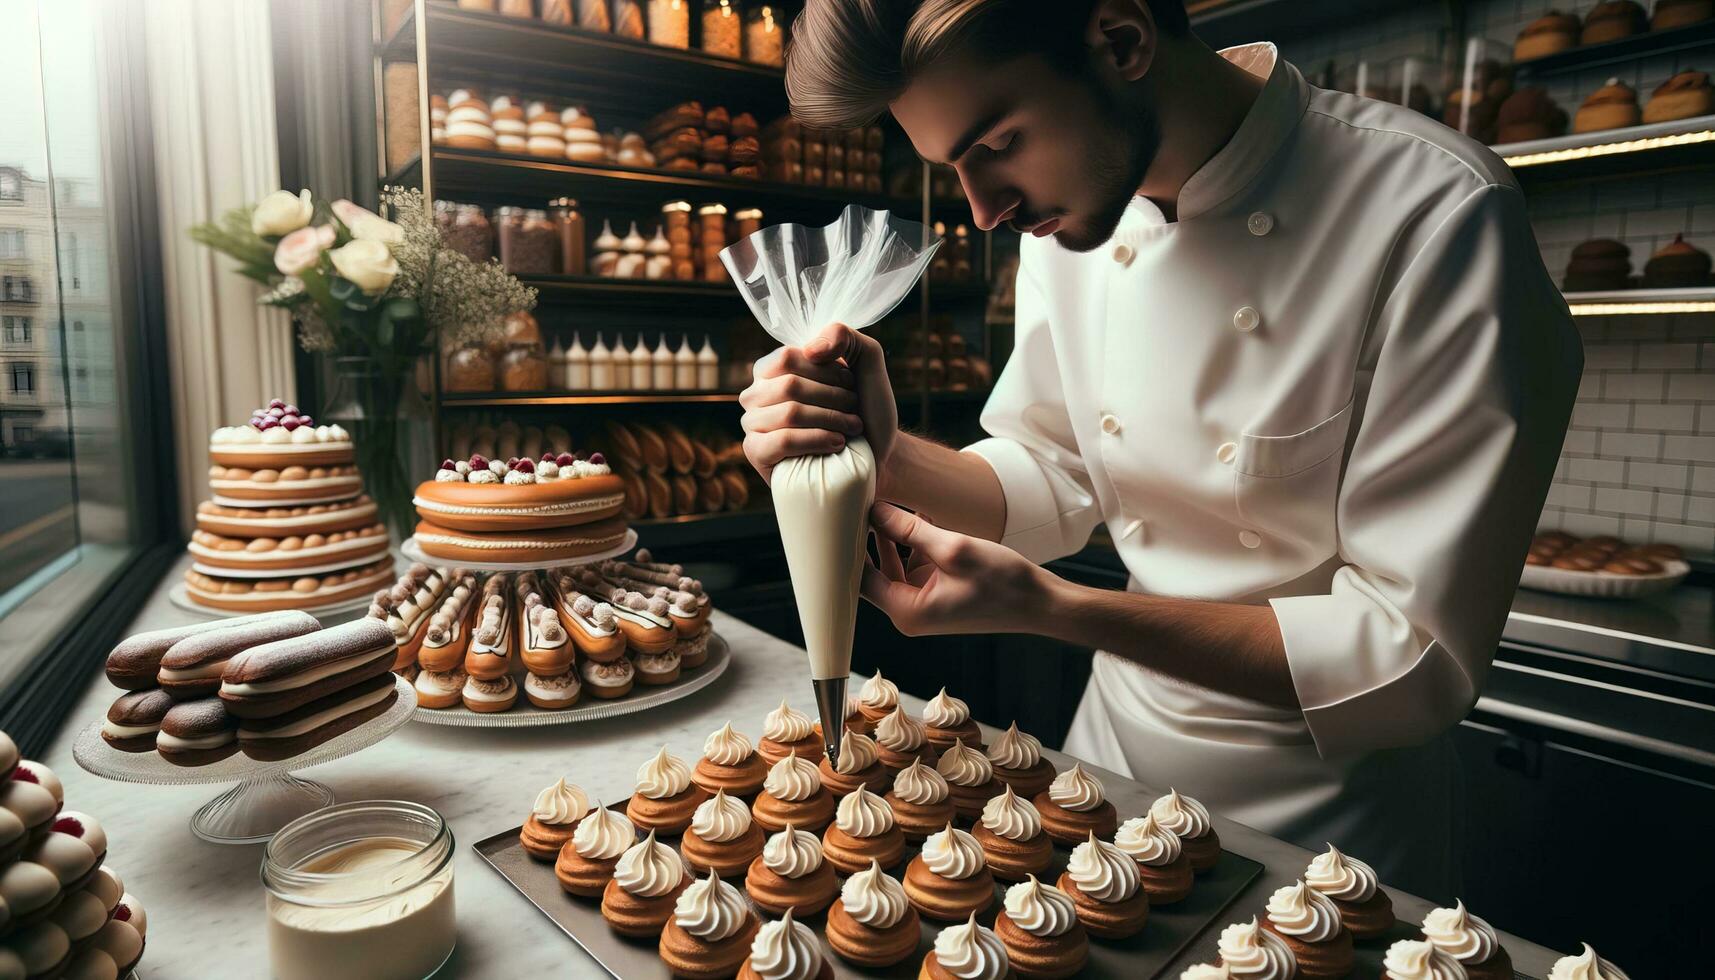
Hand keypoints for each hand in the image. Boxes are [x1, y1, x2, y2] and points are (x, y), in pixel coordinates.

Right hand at [739, 323, 896, 484]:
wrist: (876, 454)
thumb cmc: (866, 408)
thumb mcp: (866, 361)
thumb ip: (844, 336)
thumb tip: (811, 349)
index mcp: (773, 368)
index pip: (788, 357)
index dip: (827, 370)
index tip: (851, 383)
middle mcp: (757, 393)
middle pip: (790, 385)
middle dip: (834, 398)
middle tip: (854, 409)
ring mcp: (753, 424)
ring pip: (790, 413)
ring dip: (832, 420)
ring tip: (852, 427)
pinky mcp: (757, 453)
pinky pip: (783, 441)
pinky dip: (817, 440)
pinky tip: (837, 444)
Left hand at [862, 502, 1053, 635]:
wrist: (1039, 603)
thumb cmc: (1001, 581)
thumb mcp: (953, 548)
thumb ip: (909, 530)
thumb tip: (875, 510)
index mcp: (906, 611)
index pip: (858, 579)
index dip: (848, 547)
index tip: (841, 517)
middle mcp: (908, 613)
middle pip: (872, 572)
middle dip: (866, 539)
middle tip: (857, 505)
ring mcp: (922, 604)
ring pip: (892, 567)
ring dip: (892, 538)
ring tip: (884, 503)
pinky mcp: (936, 594)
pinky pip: (913, 567)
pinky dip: (913, 545)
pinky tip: (916, 519)